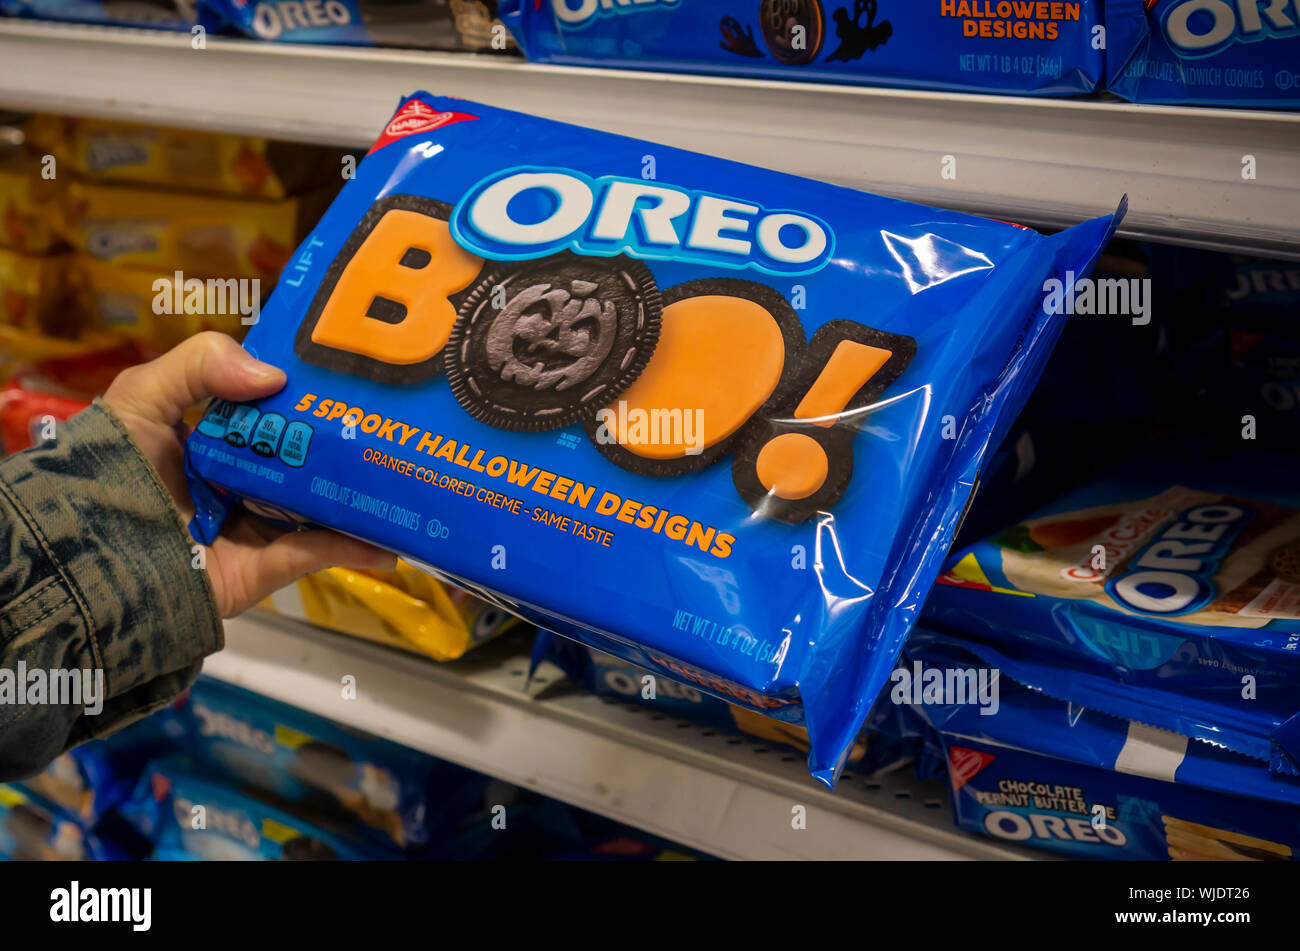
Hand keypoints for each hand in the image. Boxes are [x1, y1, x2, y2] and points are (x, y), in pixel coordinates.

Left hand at [103, 332, 395, 616]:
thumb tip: (276, 377)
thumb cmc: (109, 469)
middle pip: (306, 459)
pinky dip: (354, 548)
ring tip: (406, 478)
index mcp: (215, 440)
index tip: (355, 378)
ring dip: (362, 496)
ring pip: (321, 507)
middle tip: (395, 425)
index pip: (274, 412)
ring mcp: (255, 526)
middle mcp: (241, 482)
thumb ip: (200, 365)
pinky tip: (390, 540)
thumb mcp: (143, 397)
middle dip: (349, 445)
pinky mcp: (263, 569)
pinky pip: (316, 555)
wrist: (88, 558)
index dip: (310, 395)